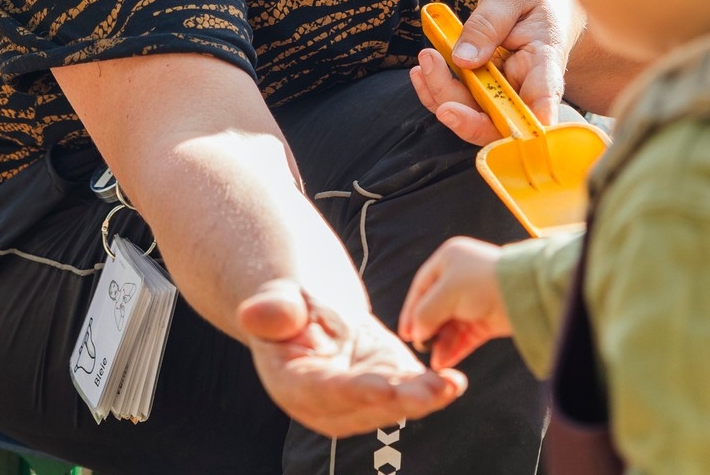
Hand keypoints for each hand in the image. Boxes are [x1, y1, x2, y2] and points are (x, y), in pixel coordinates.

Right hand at [238, 280, 464, 436]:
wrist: (311, 314)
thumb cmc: (288, 306)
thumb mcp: (277, 301)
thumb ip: (272, 311)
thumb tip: (254, 313)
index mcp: (294, 385)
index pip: (324, 393)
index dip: (352, 392)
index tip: (380, 387)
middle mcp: (328, 404)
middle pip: (365, 408)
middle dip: (399, 402)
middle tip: (429, 393)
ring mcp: (359, 400)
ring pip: (392, 406)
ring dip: (422, 399)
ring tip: (449, 387)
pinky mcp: (385, 387)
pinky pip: (409, 392)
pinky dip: (433, 389)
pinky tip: (454, 382)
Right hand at [398, 237, 511, 371]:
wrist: (521, 292)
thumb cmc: (481, 282)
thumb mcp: (445, 292)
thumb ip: (425, 312)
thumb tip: (417, 332)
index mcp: (448, 259)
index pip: (421, 287)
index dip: (411, 310)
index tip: (405, 333)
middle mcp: (460, 277)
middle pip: (435, 307)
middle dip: (427, 329)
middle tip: (420, 346)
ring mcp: (474, 299)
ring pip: (450, 324)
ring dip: (441, 342)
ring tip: (434, 360)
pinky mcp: (486, 319)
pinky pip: (465, 335)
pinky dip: (455, 348)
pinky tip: (444, 361)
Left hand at [410, 0, 583, 145]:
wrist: (547, 6)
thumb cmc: (535, 0)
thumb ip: (488, 25)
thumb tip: (463, 59)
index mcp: (545, 62)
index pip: (544, 96)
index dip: (532, 122)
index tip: (520, 134)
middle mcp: (528, 89)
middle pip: (501, 120)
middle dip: (462, 111)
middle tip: (431, 68)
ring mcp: (507, 96)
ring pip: (476, 118)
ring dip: (442, 96)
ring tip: (426, 60)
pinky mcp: (488, 95)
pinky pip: (462, 105)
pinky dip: (436, 93)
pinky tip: (422, 72)